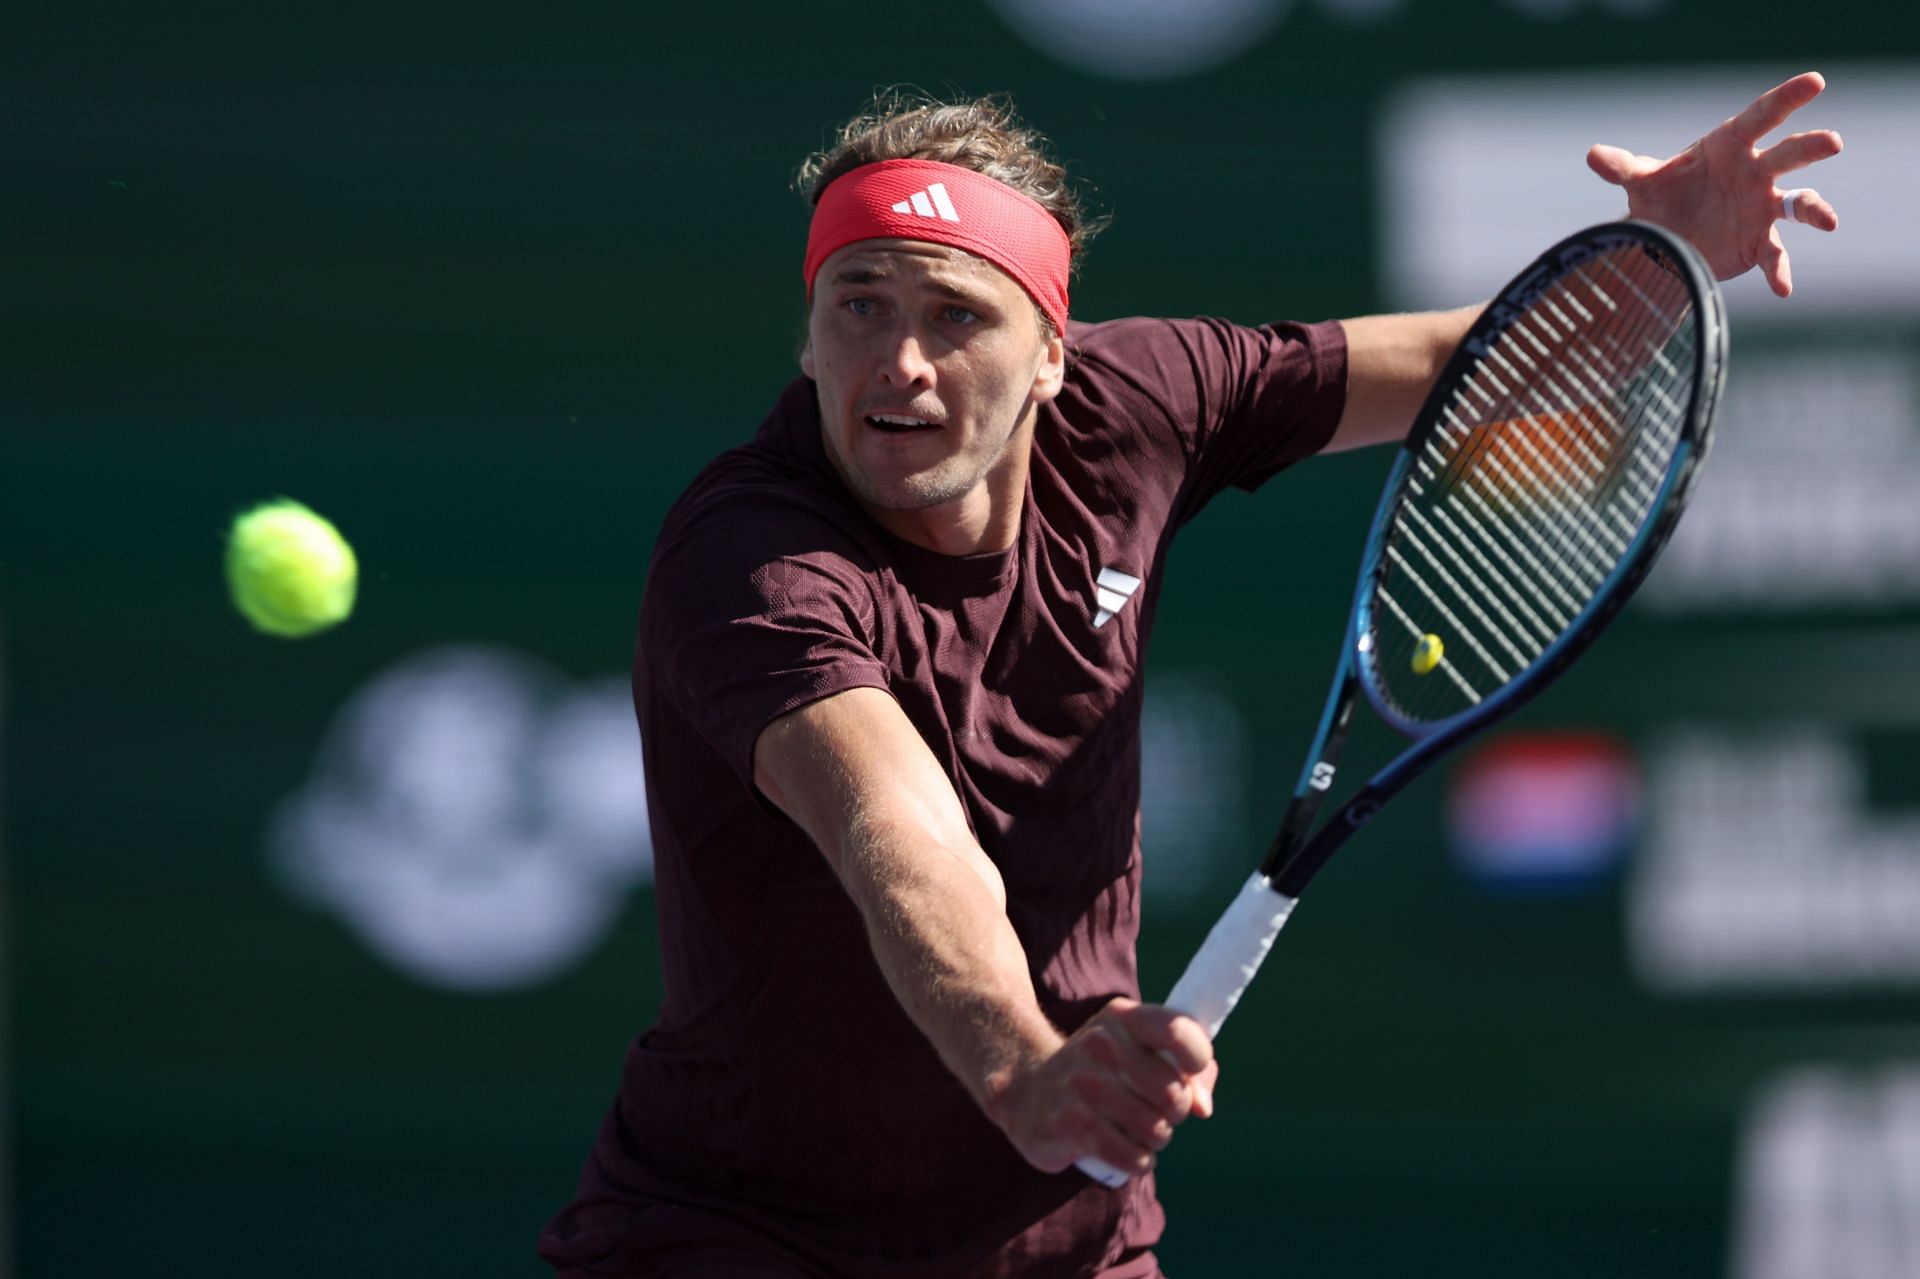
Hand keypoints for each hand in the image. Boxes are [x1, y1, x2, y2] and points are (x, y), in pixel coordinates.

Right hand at [985, 998, 1216, 1176]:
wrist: (1026, 1089)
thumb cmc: (1100, 1072)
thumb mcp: (1137, 1051)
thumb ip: (1187, 1071)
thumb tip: (1203, 1108)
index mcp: (1123, 1017)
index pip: (1177, 1031)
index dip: (1198, 1058)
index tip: (1190, 1072)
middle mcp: (1101, 1043)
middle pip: (1172, 1092)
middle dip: (1176, 1113)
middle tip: (1158, 1112)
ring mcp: (1082, 1083)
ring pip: (1155, 1129)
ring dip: (1156, 1140)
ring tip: (1138, 1131)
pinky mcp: (1069, 1123)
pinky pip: (1130, 1156)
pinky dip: (1138, 1162)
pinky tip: (1127, 1153)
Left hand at [1586, 71, 1841, 297]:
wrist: (1664, 238)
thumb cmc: (1662, 196)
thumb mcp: (1641, 180)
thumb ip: (1621, 167)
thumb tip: (1593, 156)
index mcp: (1731, 145)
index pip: (1762, 116)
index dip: (1787, 98)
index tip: (1814, 82)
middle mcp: (1756, 171)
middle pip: (1789, 154)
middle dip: (1810, 147)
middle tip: (1833, 142)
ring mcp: (1763, 206)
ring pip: (1798, 202)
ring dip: (1815, 209)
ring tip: (1829, 221)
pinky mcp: (1760, 241)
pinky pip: (1776, 254)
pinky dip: (1780, 270)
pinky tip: (1783, 288)